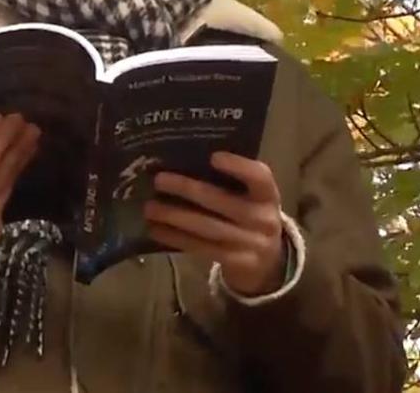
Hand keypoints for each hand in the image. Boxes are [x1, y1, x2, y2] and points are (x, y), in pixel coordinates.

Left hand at [144, 152, 285, 296]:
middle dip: (187, 190)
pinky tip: (156, 229)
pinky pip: (201, 248)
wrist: (269, 262)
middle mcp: (263, 219)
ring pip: (207, 227)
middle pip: (222, 202)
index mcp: (268, 195)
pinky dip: (176, 238)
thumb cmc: (251, 217)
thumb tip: (185, 161)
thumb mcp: (252, 198)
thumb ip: (232, 182)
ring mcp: (250, 243)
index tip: (213, 157)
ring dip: (174, 216)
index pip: (259, 177)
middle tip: (159, 180)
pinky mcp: (235, 262)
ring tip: (149, 208)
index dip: (238, 166)